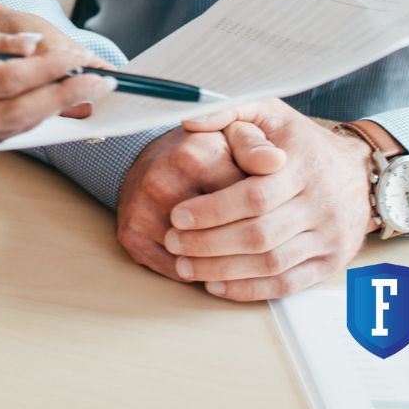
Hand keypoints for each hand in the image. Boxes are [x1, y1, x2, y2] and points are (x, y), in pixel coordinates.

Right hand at [0, 8, 112, 143]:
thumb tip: (29, 45)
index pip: (2, 80)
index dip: (47, 70)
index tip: (82, 58)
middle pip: (12, 115)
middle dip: (62, 98)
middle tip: (105, 84)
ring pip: (4, 132)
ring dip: (49, 114)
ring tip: (86, 96)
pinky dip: (22, 121)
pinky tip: (47, 107)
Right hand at [115, 124, 274, 280]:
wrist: (150, 160)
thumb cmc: (200, 152)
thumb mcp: (231, 137)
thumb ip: (255, 147)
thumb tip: (277, 161)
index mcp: (191, 157)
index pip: (246, 203)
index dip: (267, 211)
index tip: (272, 209)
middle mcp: (159, 184)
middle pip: (222, 237)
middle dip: (246, 243)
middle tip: (259, 237)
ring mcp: (141, 214)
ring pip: (199, 260)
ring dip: (223, 263)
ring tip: (236, 250)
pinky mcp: (131, 238)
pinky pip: (178, 271)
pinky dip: (197, 271)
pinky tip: (209, 259)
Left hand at [159, 101, 375, 300]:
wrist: (360, 172)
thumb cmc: (301, 142)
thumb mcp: (270, 113)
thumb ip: (230, 111)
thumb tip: (190, 121)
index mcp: (304, 167)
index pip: (255, 196)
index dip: (213, 210)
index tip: (177, 215)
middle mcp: (321, 205)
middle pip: (260, 235)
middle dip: (210, 243)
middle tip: (173, 243)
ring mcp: (329, 237)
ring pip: (272, 263)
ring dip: (223, 269)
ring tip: (185, 266)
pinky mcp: (330, 262)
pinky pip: (287, 283)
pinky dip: (250, 289)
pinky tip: (217, 285)